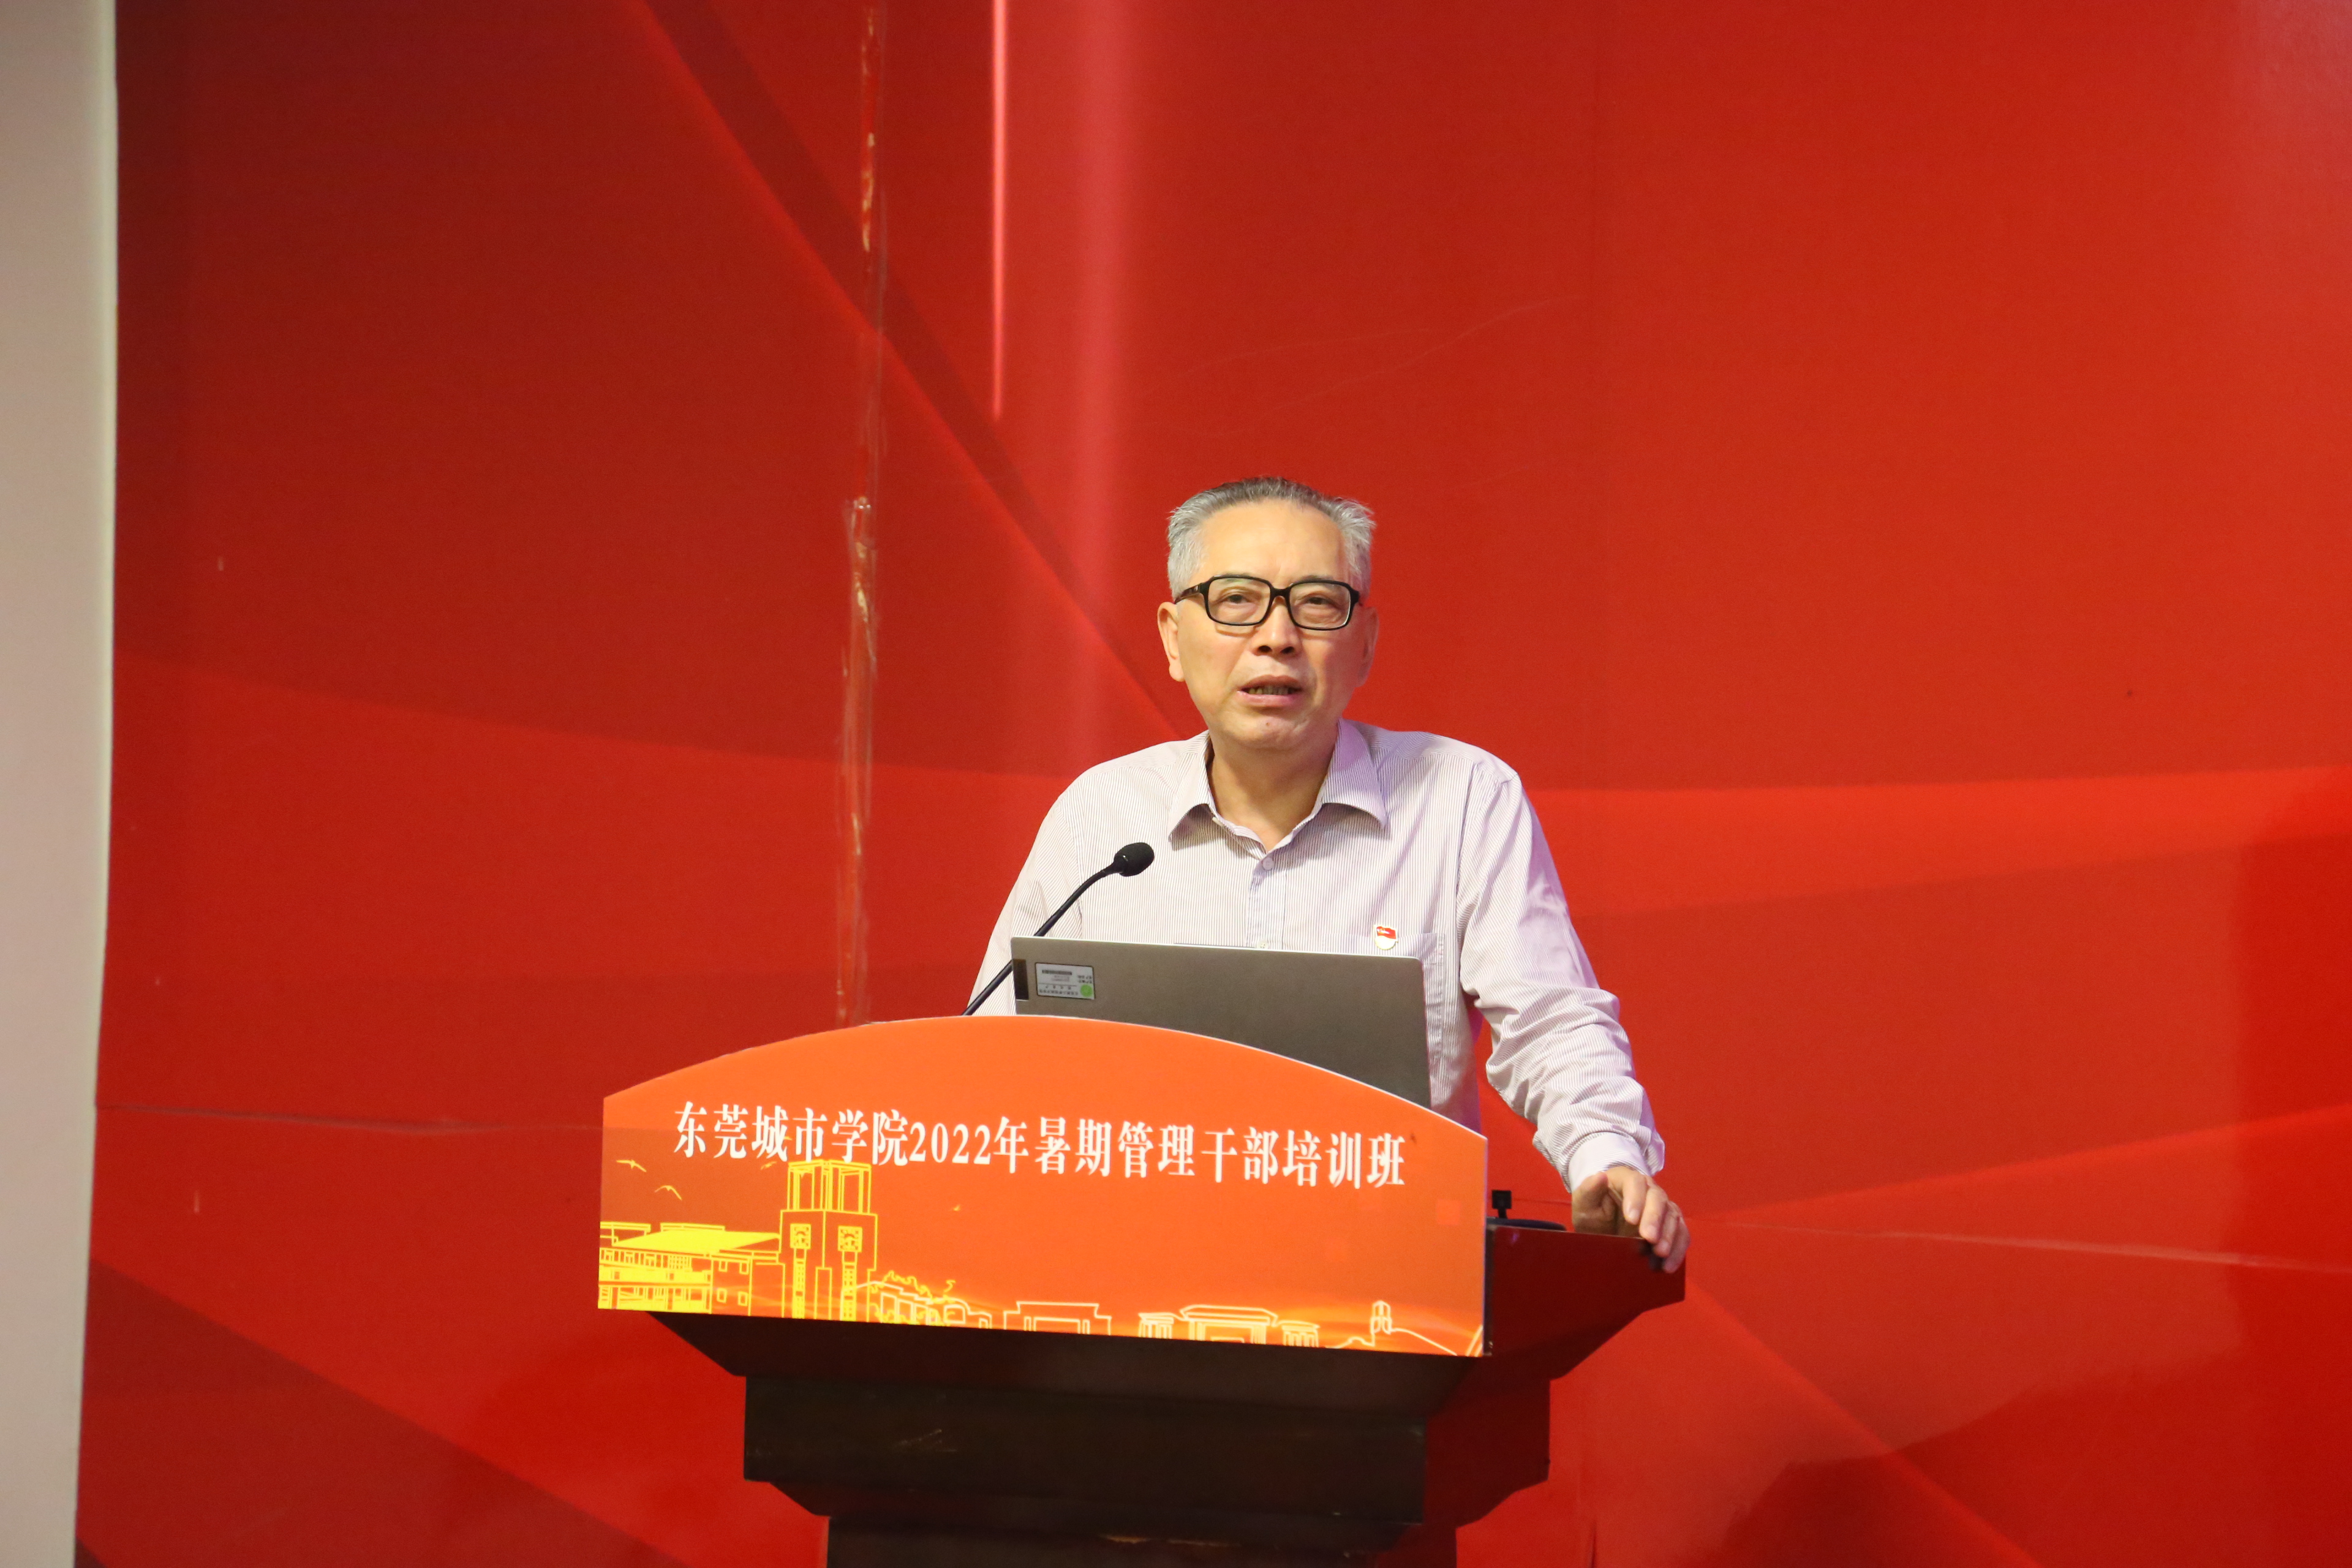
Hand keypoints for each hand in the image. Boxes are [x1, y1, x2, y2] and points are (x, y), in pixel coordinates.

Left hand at [1572, 1164, 1687, 1272]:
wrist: (1602, 1226)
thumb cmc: (1593, 1211)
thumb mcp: (1584, 1203)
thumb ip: (1588, 1190)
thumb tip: (1600, 1176)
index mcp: (1626, 1179)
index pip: (1635, 1183)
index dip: (1636, 1199)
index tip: (1631, 1219)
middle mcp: (1649, 1189)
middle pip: (1658, 1198)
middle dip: (1655, 1219)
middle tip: (1650, 1239)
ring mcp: (1662, 1206)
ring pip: (1673, 1215)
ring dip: (1669, 1236)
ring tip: (1660, 1254)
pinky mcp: (1671, 1225)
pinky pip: (1682, 1234)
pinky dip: (1678, 1249)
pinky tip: (1668, 1265)